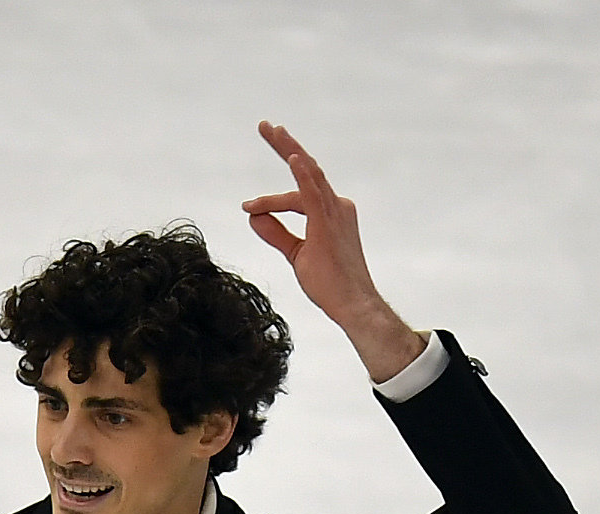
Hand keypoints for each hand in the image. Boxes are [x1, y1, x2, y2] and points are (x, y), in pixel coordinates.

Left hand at [243, 123, 427, 383]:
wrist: (351, 303)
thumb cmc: (328, 282)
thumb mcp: (296, 254)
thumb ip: (276, 233)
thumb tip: (253, 218)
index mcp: (330, 211)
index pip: (297, 195)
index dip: (270, 200)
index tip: (248, 206)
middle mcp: (336, 204)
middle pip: (307, 168)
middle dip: (286, 146)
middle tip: (266, 126)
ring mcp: (335, 211)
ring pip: (309, 173)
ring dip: (289, 149)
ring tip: (271, 130)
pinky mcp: (329, 223)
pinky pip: (314, 193)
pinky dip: (302, 174)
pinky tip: (292, 156)